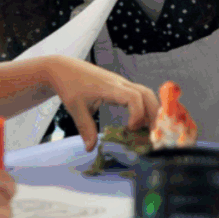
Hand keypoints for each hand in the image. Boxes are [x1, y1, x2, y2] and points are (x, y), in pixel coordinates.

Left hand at [43, 56, 159, 150]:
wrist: (65, 69)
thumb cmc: (70, 85)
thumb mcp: (76, 108)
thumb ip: (85, 128)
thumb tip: (91, 148)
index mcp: (109, 87)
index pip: (134, 97)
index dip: (137, 114)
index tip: (130, 129)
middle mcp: (120, 83)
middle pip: (146, 94)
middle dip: (153, 113)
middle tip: (151, 133)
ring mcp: (122, 83)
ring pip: (145, 93)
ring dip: (151, 110)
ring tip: (149, 129)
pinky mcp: (121, 86)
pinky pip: (139, 94)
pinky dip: (144, 107)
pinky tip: (140, 122)